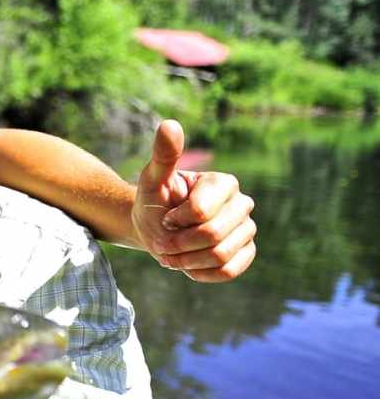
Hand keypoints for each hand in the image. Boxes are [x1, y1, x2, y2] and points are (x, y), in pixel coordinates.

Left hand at [132, 120, 256, 281]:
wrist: (157, 228)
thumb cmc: (155, 200)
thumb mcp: (152, 179)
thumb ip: (163, 156)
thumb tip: (169, 124)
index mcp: (224, 183)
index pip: (202, 212)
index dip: (175, 221)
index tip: (164, 217)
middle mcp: (242, 204)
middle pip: (213, 236)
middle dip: (179, 245)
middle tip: (162, 243)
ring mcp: (247, 229)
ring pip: (221, 255)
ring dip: (187, 261)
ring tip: (171, 254)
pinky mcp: (246, 252)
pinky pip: (230, 270)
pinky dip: (202, 273)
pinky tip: (187, 265)